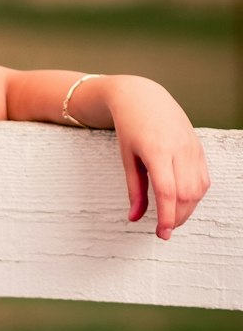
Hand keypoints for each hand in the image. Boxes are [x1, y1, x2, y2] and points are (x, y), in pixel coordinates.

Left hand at [103, 75, 209, 238]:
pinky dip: (195, 196)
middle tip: (164, 231)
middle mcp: (179, 149)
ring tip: (172, 218)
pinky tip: (183, 202)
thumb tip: (134, 218)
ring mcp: (193, 148)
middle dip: (177, 218)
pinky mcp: (199, 148)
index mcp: (157, 151)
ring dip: (187, 209)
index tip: (162, 233)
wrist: (143, 97)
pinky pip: (203, 179)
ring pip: (198, 189)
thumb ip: (134, 190)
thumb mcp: (127, 158)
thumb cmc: (130, 127)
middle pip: (186, 195)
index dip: (167, 216)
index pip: (168, 192)